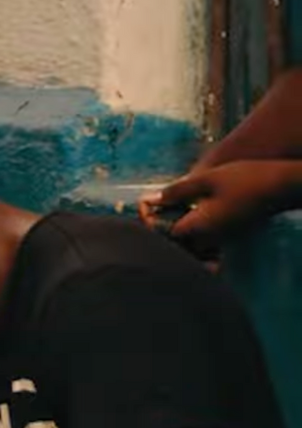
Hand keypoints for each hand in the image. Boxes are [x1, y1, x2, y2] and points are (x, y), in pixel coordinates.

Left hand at [139, 160, 301, 257]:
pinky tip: (190, 217)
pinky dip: (192, 235)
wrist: (283, 186)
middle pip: (174, 247)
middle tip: (152, 213)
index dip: (149, 222)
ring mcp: (220, 240)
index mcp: (199, 227)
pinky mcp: (229, 237)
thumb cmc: (246, 179)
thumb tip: (151, 199)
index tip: (144, 207)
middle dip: (159, 233)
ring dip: (175, 235)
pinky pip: (204, 244)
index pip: (163, 235)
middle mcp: (208, 240)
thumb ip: (178, 191)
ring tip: (168, 214)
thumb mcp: (208, 179)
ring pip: (189, 248)